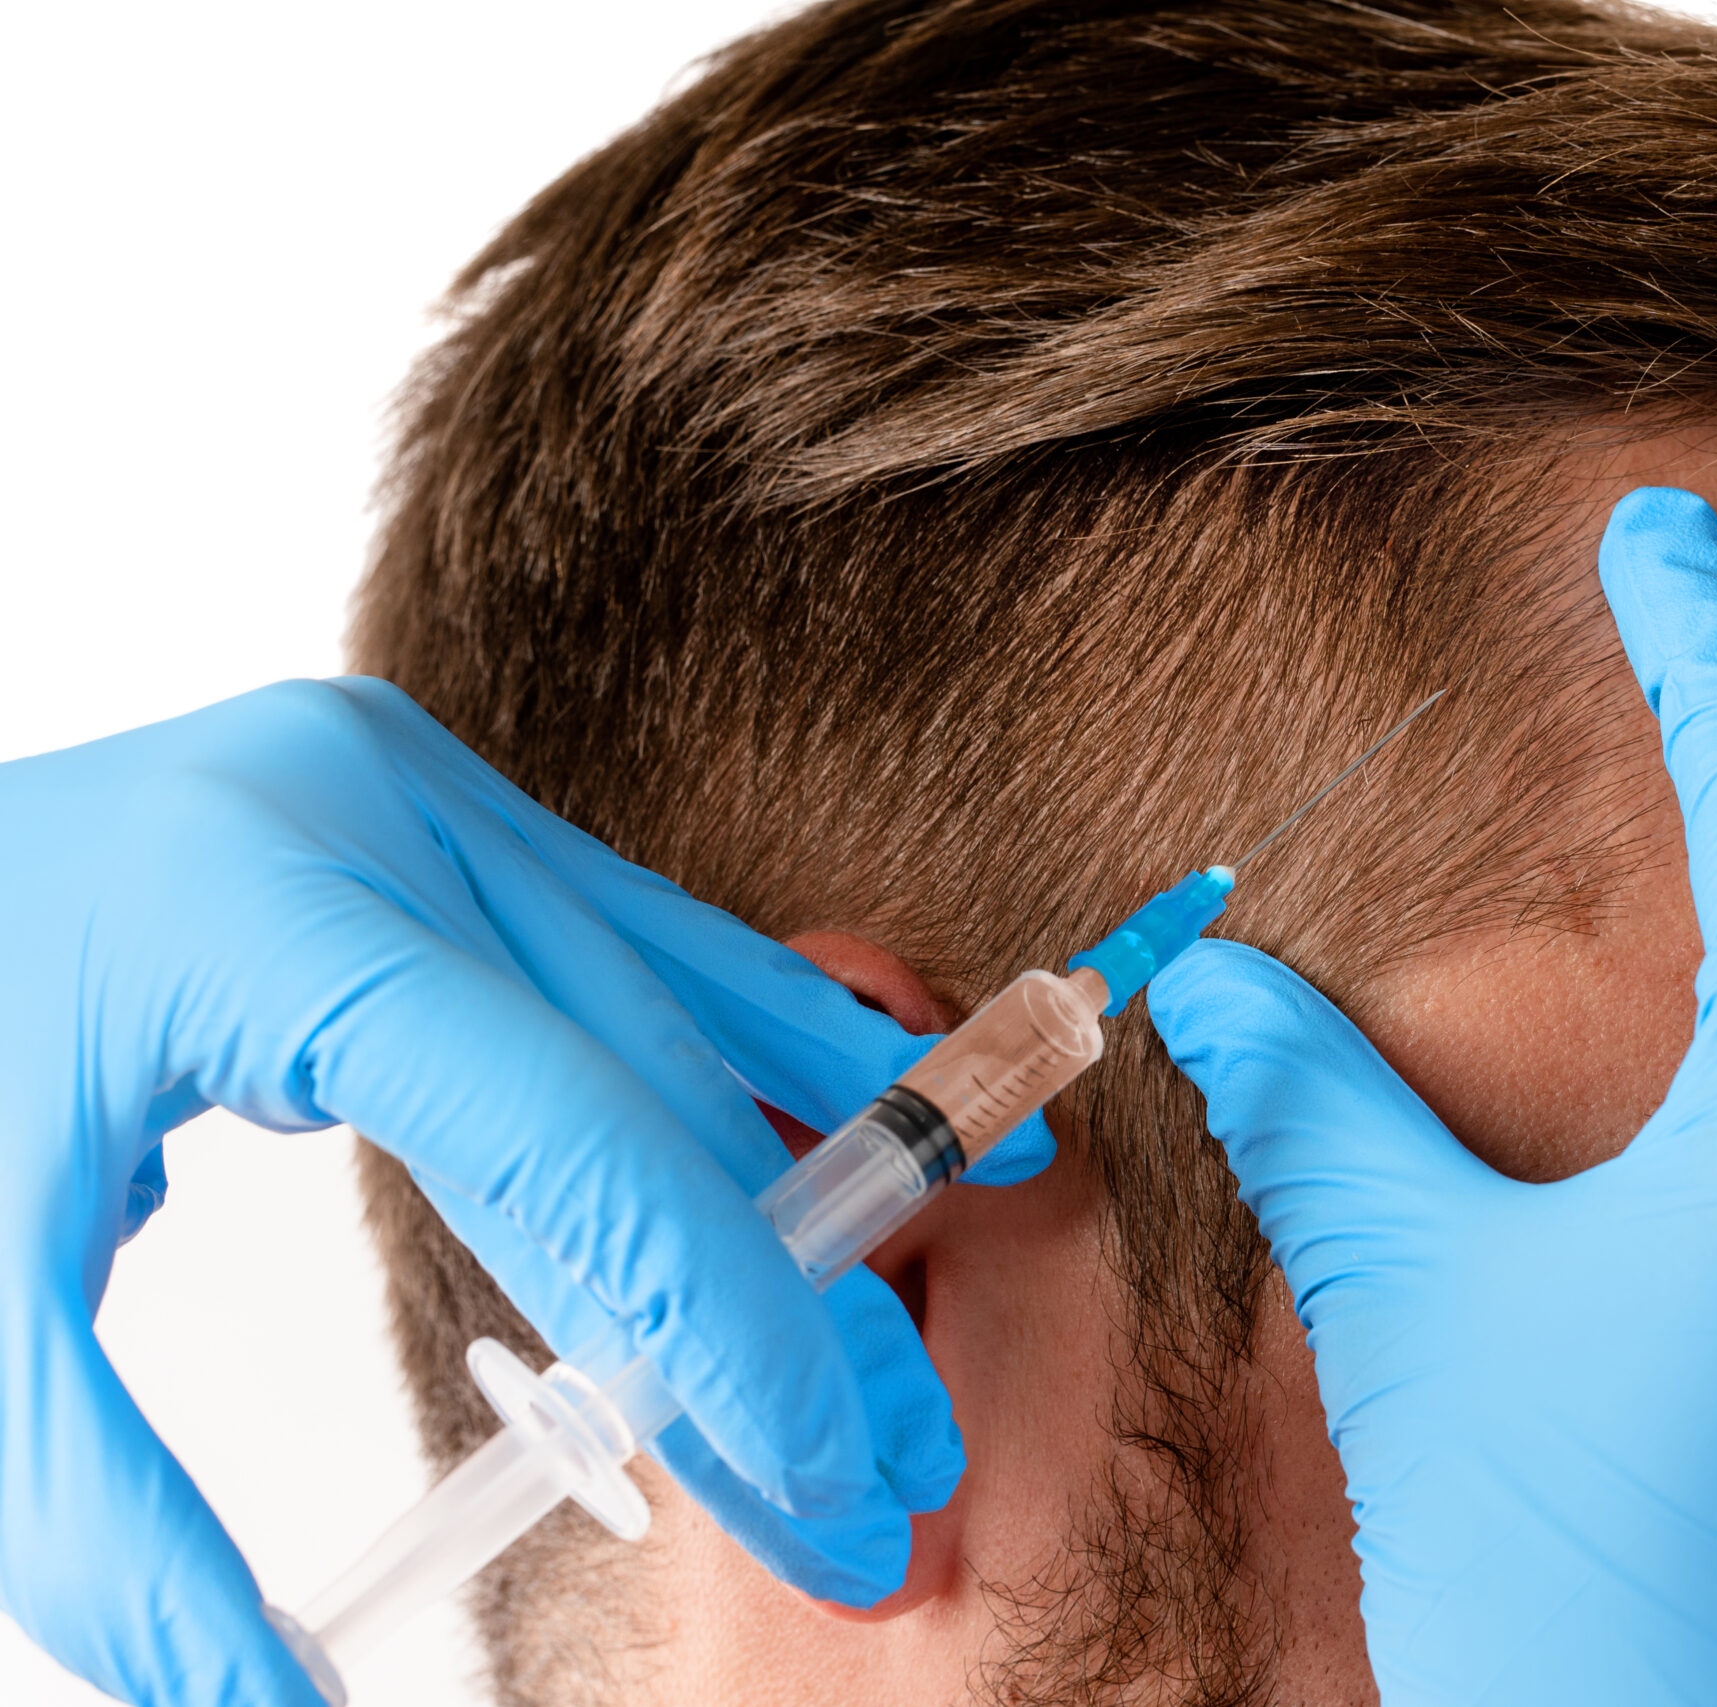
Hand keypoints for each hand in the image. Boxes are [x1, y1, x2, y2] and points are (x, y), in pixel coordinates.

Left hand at [0, 679, 1049, 1703]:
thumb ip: (115, 1526)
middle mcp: (380, 818)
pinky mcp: (443, 813)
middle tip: (883, 1480)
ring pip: (684, 1009)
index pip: (569, 1136)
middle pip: (656, 1092)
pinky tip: (880, 1118)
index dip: (720, 1319)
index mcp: (268, 913)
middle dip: (785, 1309)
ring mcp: (425, 795)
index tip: (819, 1474)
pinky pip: (645, 946)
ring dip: (813, 1190)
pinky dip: (760, 1055)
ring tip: (902, 1354)